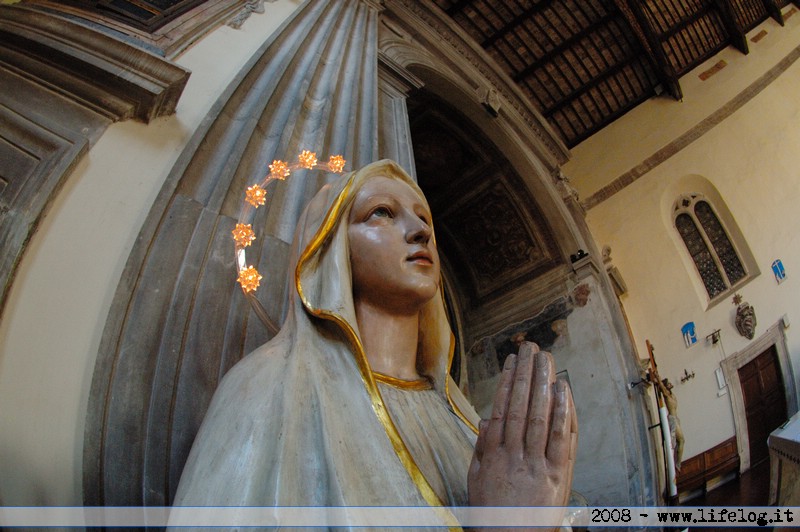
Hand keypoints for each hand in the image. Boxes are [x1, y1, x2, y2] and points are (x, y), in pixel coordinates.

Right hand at [468, 342, 577, 528]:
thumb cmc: (493, 511)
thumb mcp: (477, 478)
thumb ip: (482, 447)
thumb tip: (487, 418)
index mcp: (493, 454)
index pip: (501, 408)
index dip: (506, 381)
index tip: (511, 360)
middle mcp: (514, 455)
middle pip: (520, 406)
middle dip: (526, 374)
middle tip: (531, 348)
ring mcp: (537, 464)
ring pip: (539, 417)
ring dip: (543, 385)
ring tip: (546, 360)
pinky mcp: (558, 476)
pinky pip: (561, 440)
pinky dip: (563, 413)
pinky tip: (564, 392)